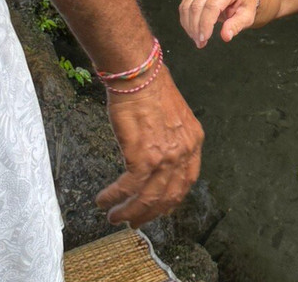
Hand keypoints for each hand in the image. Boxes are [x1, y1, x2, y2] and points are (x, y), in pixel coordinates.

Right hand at [95, 67, 203, 225]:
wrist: (138, 76)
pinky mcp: (143, 157)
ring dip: (129, 211)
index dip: (171, 199)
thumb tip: (154, 159)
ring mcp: (165, 157)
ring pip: (148, 198)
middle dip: (149, 213)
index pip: (187, 181)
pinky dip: (114, 198)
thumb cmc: (150, 89)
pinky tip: (104, 200)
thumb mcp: (172, 117)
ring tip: (114, 217)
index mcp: (193, 141)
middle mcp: (183, 152)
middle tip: (134, 222)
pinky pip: (128, 187)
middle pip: (169, 196)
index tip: (158, 208)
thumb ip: (169, 140)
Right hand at [180, 0, 257, 47]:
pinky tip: (191, 29)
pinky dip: (185, 20)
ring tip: (196, 38)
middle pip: (198, 6)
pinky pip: (184, 4)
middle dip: (196, 27)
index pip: (212, 6)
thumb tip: (226, 36)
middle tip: (200, 42)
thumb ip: (236, 26)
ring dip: (189, 25)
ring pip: (188, 5)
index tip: (204, 38)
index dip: (205, 23)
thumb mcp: (246, 17)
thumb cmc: (244, 6)